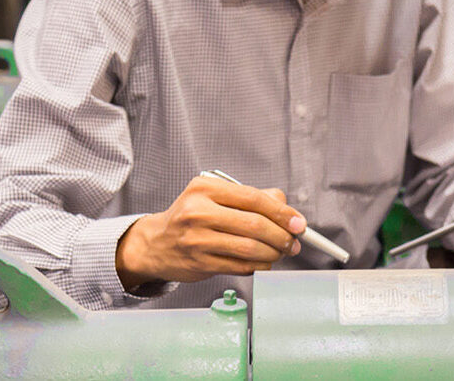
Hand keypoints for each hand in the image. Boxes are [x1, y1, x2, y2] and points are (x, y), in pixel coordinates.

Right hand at [115, 176, 306, 290]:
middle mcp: (198, 212)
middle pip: (253, 225)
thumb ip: (251, 198)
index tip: (298, 222)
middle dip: (281, 236)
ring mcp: (196, 239)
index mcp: (205, 189)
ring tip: (281, 253)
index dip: (281, 211)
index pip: (253, 198)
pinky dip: (258, 265)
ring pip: (248, 248)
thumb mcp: (215, 196)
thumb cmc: (192, 217)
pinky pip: (238, 266)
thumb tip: (286, 208)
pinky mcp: (198, 263)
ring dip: (272, 253)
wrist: (155, 244)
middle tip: (294, 242)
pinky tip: (263, 262)